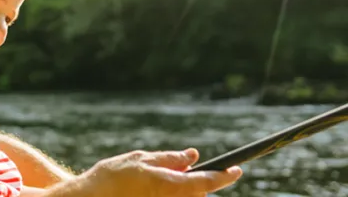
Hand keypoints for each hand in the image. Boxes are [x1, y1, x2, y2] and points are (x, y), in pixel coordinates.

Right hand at [76, 148, 241, 195]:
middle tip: (174, 173)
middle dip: (193, 184)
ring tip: (151, 185)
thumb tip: (192, 155)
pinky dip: (168, 195)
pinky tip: (146, 191)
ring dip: (179, 192)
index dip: (225, 176)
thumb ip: (169, 159)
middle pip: (197, 195)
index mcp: (168, 186)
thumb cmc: (111, 177)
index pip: (206, 182)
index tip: (236, 170)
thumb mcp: (141, 160)